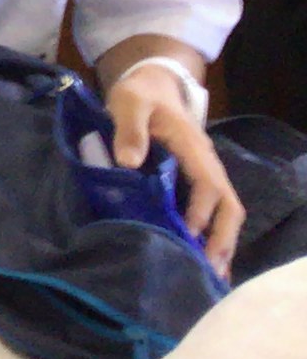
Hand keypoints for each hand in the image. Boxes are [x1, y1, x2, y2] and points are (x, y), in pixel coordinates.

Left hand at [109, 67, 242, 271]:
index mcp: (193, 149)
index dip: (200, 213)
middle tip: (206, 270)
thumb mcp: (128, 102)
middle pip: (229, 207)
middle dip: (221, 239)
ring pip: (225, 213)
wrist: (153, 82)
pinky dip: (213, 235)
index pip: (208, 187)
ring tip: (208, 276)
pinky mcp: (196, 180)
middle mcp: (207, 165)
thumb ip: (128, 129)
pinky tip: (203, 258)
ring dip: (220, 243)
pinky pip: (213, 211)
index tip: (185, 236)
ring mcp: (205, 174)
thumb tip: (128, 162)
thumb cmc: (140, 95)